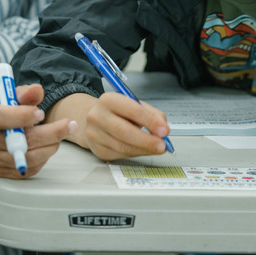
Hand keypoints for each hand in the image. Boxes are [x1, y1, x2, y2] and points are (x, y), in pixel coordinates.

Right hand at [0, 84, 75, 178]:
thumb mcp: (8, 95)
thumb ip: (25, 93)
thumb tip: (37, 90)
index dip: (22, 116)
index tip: (41, 113)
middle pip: (19, 142)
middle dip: (50, 134)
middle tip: (69, 125)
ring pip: (27, 158)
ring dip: (50, 146)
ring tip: (58, 135)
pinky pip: (28, 169)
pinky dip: (43, 158)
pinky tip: (47, 146)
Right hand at [50, 92, 170, 160]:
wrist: (91, 120)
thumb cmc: (116, 112)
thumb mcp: (133, 104)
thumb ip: (151, 114)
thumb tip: (163, 129)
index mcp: (108, 100)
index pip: (132, 110)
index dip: (150, 121)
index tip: (164, 130)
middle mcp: (97, 116)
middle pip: (124, 131)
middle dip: (147, 140)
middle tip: (162, 144)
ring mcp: (95, 135)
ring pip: (123, 146)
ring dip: (144, 149)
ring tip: (156, 148)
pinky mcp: (98, 150)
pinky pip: (120, 155)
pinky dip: (136, 153)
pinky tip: (143, 150)